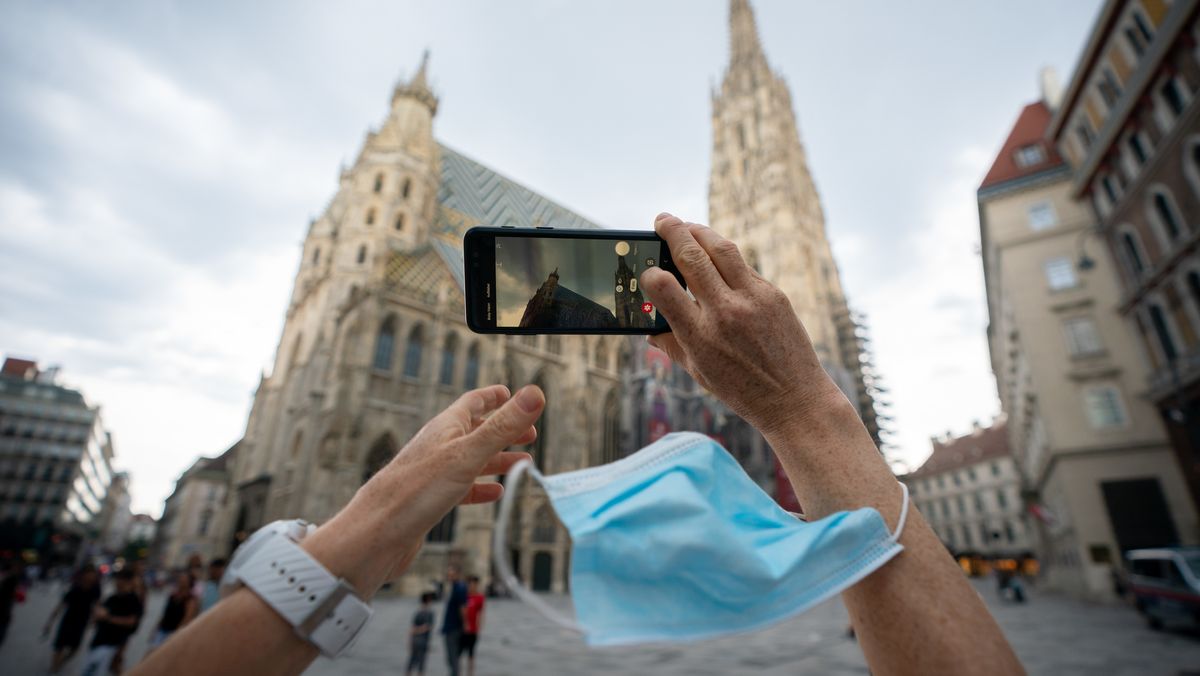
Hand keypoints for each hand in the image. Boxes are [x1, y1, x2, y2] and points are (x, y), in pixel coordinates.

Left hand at [302, 385, 541, 594]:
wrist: (377, 534)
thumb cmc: (417, 490)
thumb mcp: (467, 454)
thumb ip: (503, 426)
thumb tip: (536, 393)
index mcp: (445, 428)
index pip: (473, 402)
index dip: (495, 397)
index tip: (513, 394)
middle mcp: (438, 446)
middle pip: (476, 431)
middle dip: (503, 431)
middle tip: (531, 435)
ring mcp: (433, 473)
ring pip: (471, 460)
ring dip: (497, 459)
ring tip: (523, 463)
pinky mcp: (430, 500)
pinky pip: (461, 488)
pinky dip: (481, 487)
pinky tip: (495, 493)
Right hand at [640, 213, 845, 438]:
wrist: (795, 399)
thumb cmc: (742, 390)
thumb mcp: (698, 372)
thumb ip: (671, 345)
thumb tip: (650, 326)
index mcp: (700, 337)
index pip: (664, 288)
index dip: (649, 273)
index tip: (646, 270)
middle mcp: (726, 312)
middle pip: (692, 256)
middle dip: (672, 231)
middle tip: (661, 220)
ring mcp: (753, 299)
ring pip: (722, 248)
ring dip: (700, 231)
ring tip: (686, 226)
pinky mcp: (774, 294)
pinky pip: (743, 266)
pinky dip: (725, 256)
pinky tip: (715, 255)